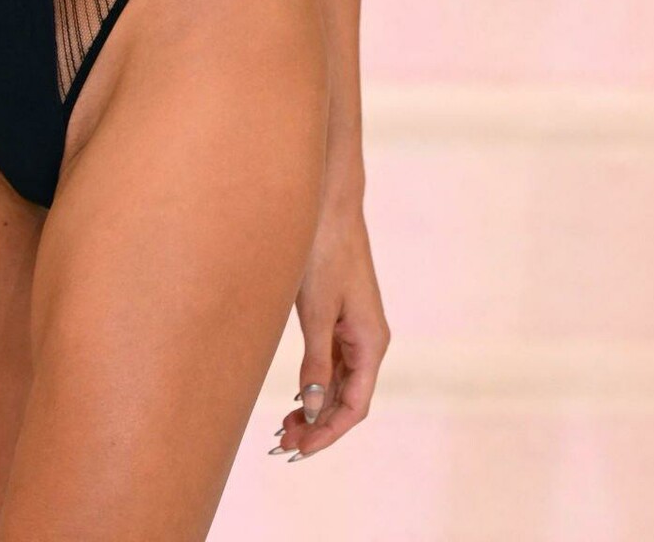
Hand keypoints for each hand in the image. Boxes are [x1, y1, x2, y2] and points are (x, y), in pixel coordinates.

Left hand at [272, 195, 388, 459]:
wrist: (328, 204)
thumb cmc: (323, 252)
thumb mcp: (315, 311)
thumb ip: (315, 362)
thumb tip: (313, 409)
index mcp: (371, 341)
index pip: (355, 406)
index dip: (328, 432)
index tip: (300, 449)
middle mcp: (369, 339)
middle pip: (347, 398)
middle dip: (318, 425)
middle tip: (282, 443)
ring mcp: (355, 328)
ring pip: (339, 382)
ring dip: (314, 407)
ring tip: (283, 427)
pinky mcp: (340, 315)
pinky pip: (332, 362)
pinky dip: (314, 383)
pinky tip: (295, 397)